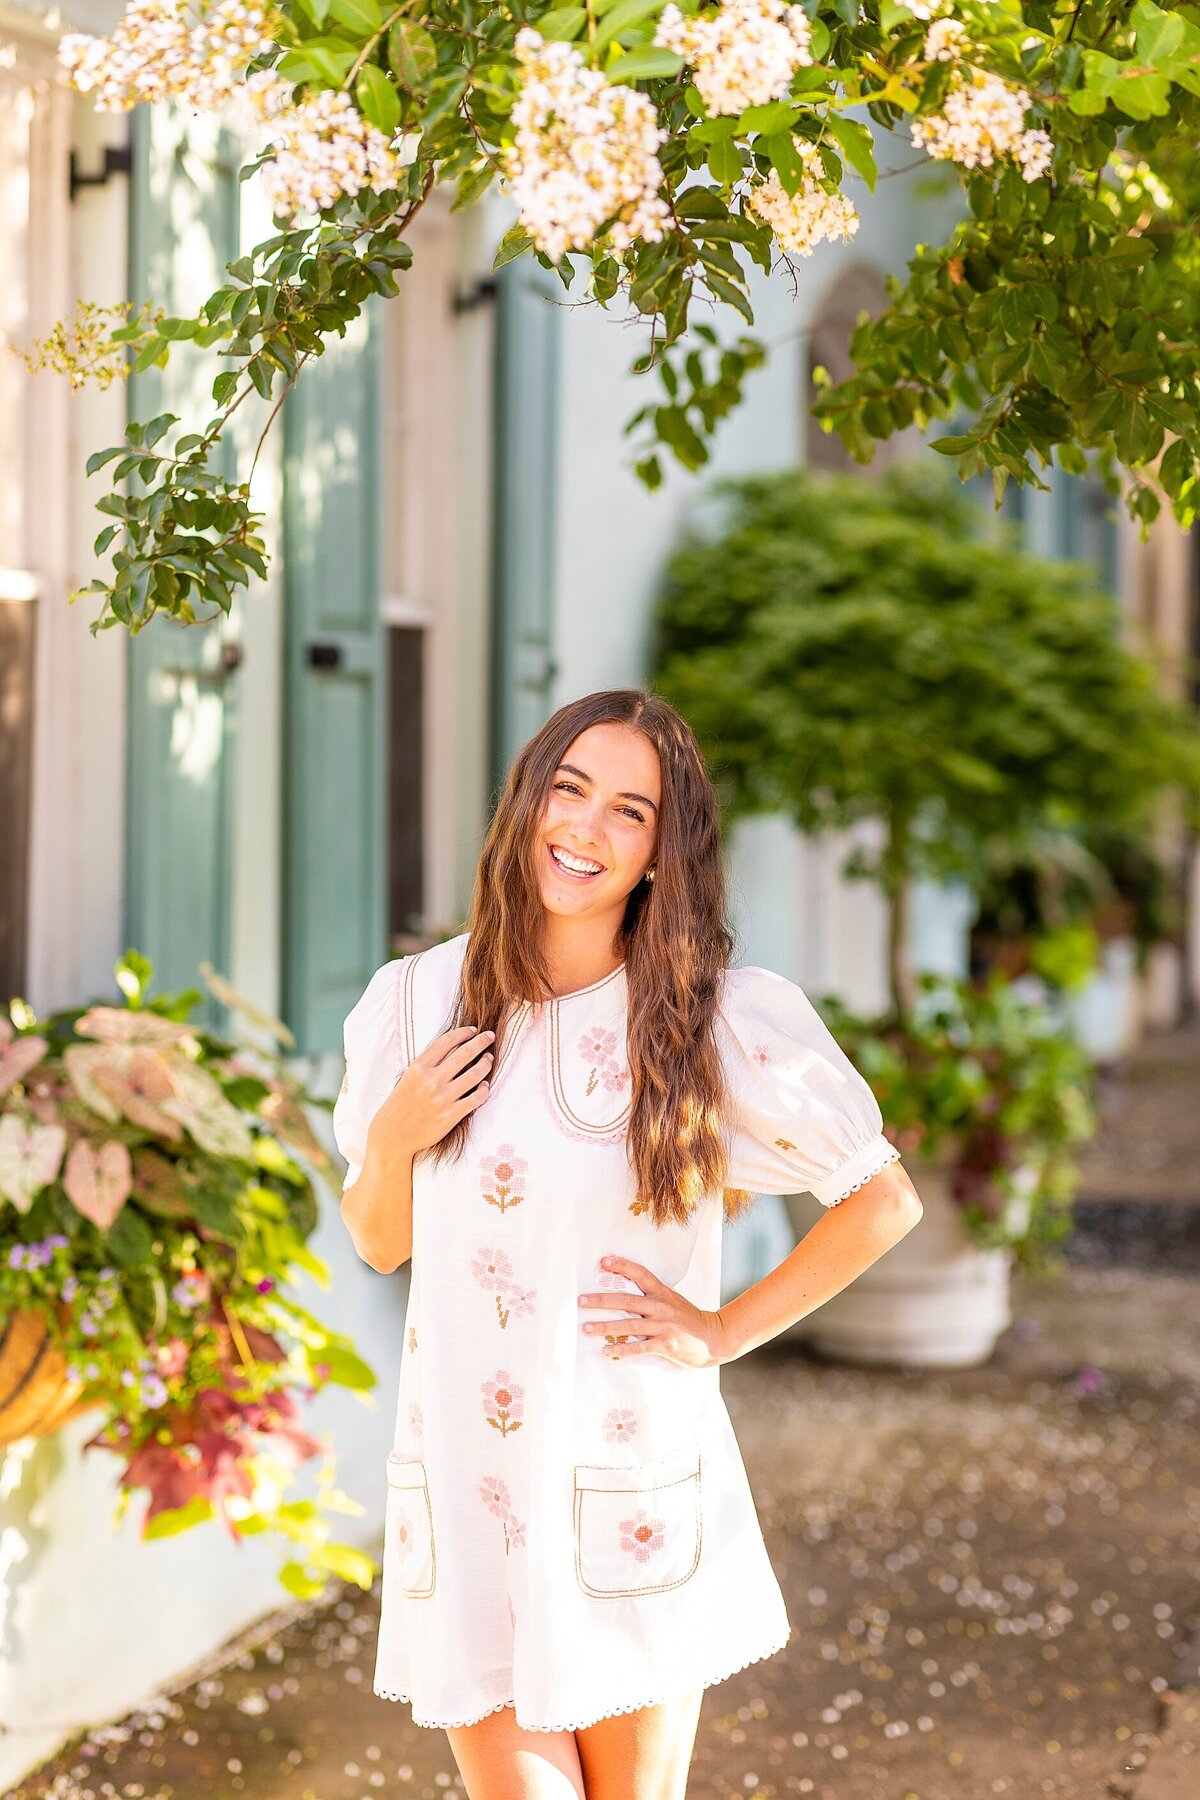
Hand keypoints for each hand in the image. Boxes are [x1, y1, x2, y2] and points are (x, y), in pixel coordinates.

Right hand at [368, 1024, 493, 1158]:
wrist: (393, 1135)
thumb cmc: (400, 1104)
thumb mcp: (408, 1077)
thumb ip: (428, 1064)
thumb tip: (454, 1048)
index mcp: (419, 1067)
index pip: (447, 1041)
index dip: (463, 1033)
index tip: (473, 1030)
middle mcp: (431, 1080)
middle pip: (465, 1054)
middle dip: (481, 1042)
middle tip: (490, 1036)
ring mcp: (443, 1098)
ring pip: (475, 1075)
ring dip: (486, 1063)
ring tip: (489, 1059)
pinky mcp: (451, 1116)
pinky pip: (476, 1098)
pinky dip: (484, 1090)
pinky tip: (485, 1085)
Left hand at [577, 1255, 729, 1370]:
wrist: (714, 1338)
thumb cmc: (688, 1319)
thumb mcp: (672, 1301)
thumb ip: (652, 1297)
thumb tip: (623, 1294)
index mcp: (663, 1293)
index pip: (640, 1274)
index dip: (621, 1266)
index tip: (603, 1262)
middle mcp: (661, 1307)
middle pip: (626, 1300)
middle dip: (601, 1300)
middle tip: (581, 1301)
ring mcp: (663, 1326)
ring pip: (628, 1325)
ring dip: (604, 1327)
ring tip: (586, 1327)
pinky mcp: (665, 1345)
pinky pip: (638, 1347)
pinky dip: (621, 1350)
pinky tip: (606, 1351)